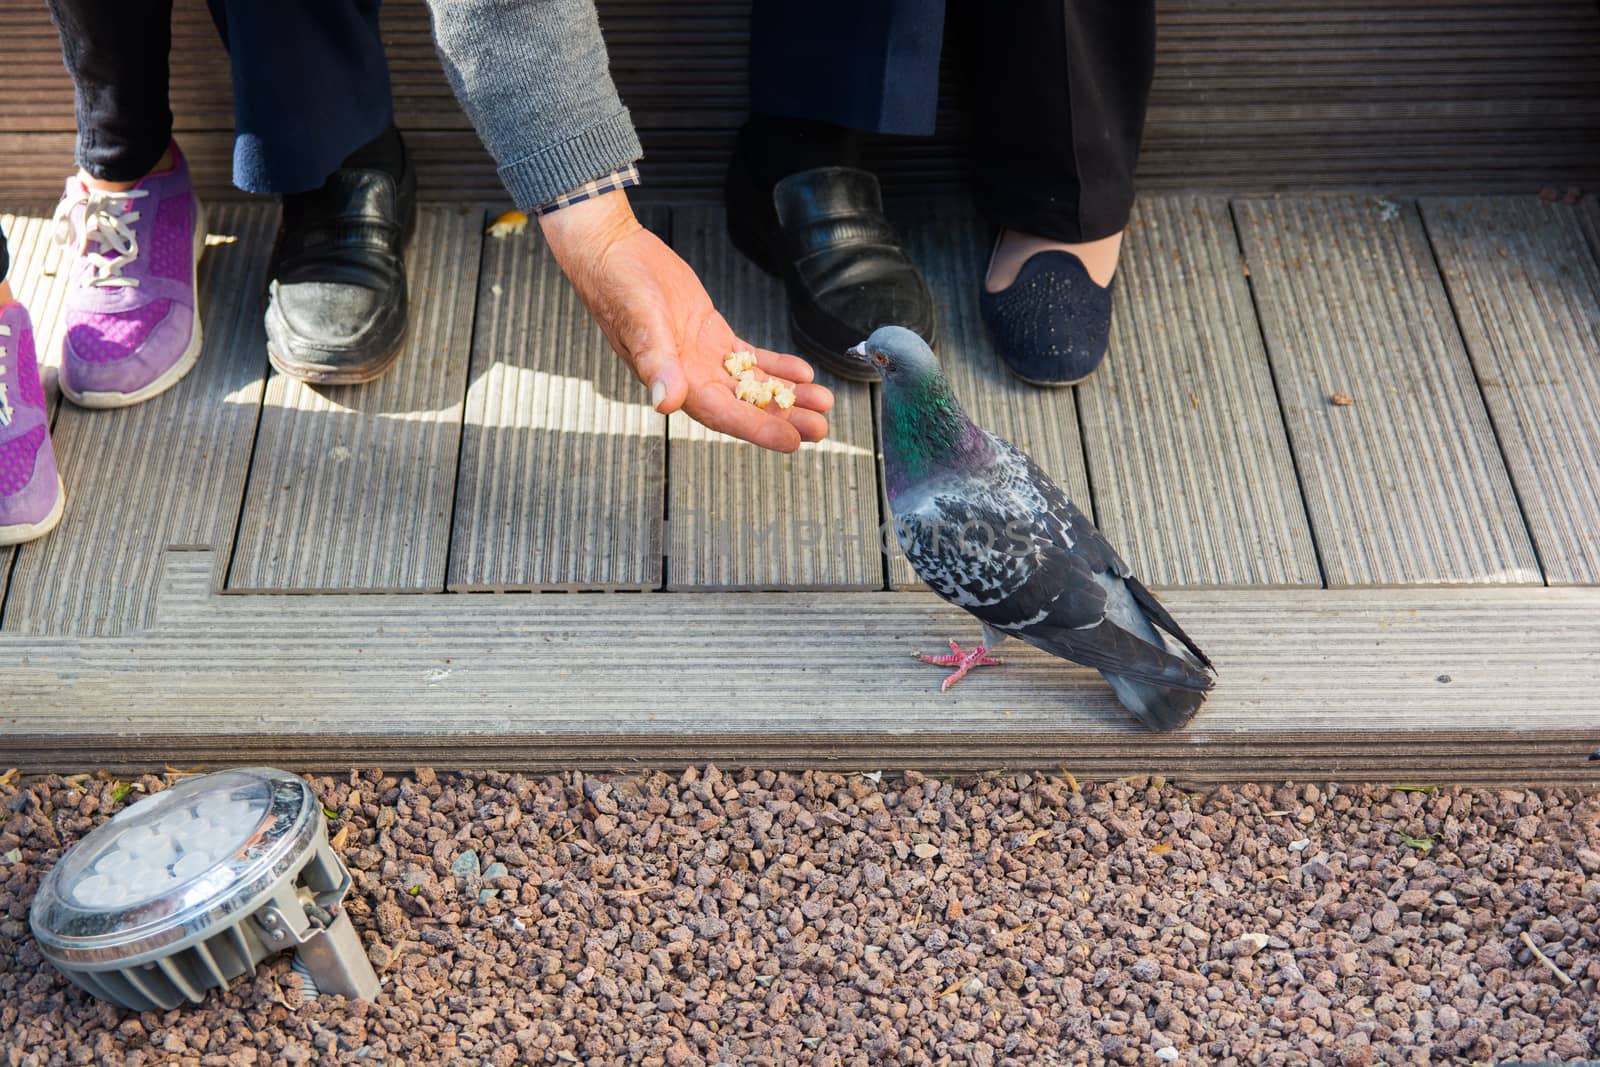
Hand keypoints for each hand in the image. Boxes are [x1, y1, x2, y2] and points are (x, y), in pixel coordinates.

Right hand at [540, 190, 832, 451]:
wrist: (612, 253)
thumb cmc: (617, 286)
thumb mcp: (638, 320)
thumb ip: (654, 361)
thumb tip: (665, 401)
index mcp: (674, 380)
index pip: (723, 414)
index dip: (758, 429)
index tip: (792, 440)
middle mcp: (690, 377)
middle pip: (744, 406)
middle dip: (784, 417)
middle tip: (821, 427)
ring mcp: (702, 358)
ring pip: (751, 385)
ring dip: (786, 396)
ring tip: (822, 403)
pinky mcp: (711, 336)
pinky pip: (749, 359)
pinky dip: (774, 367)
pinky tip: (802, 373)